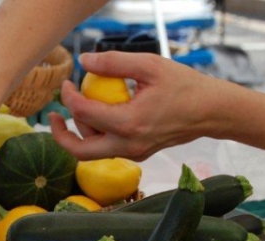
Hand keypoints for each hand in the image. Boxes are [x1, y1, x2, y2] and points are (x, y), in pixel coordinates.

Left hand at [50, 51, 232, 160]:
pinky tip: (102, 114)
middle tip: (53, 115)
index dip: (67, 96)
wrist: (211, 112)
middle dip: (60, 135)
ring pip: (93, 152)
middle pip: (80, 150)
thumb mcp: (150, 65)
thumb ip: (114, 62)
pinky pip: (109, 149)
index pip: (83, 113)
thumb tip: (83, 61)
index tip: (67, 82)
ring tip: (83, 106)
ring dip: (81, 132)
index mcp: (128, 123)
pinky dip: (98, 134)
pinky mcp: (139, 154)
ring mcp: (134, 153)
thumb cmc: (184, 85)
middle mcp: (128, 145)